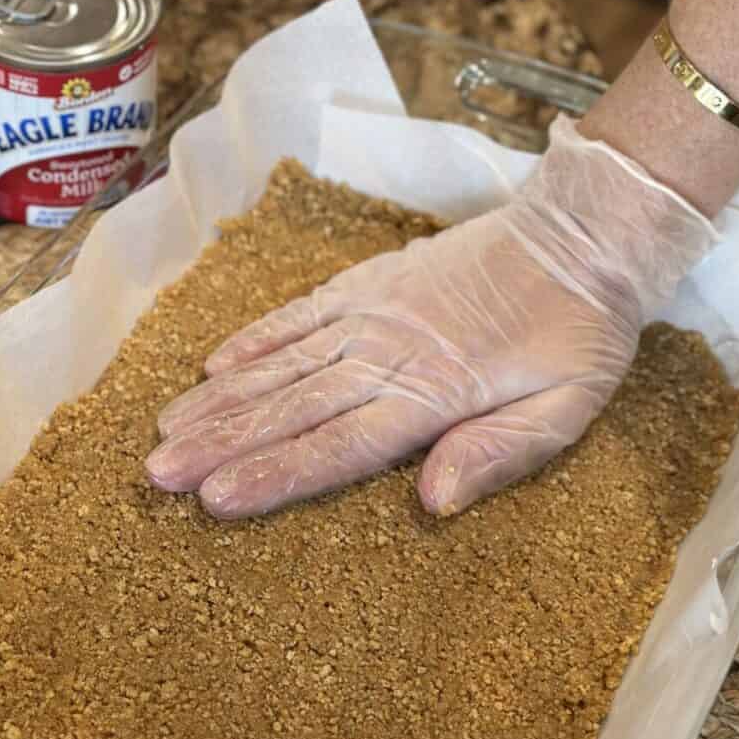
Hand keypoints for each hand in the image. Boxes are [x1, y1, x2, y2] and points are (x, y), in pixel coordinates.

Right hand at [146, 116, 716, 519]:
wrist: (581, 235)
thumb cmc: (579, 335)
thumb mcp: (565, 409)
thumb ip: (498, 453)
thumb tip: (434, 502)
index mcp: (430, 395)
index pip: (337, 445)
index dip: (273, 474)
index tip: (214, 498)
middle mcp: (384, 355)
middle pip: (290, 407)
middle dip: (220, 443)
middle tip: (157, 472)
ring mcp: (369, 314)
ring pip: (281, 363)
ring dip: (221, 399)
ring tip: (166, 429)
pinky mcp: (368, 283)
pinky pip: (300, 313)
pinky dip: (255, 338)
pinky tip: (214, 362)